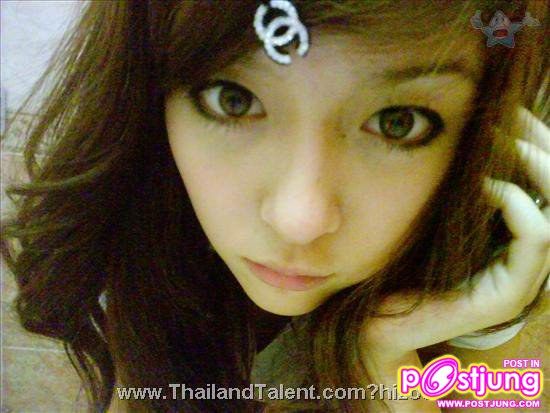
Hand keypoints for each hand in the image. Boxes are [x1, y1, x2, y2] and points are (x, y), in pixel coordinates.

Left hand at [360, 106, 549, 360]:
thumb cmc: (404, 265)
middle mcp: (527, 258)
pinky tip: (487, 183)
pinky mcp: (509, 294)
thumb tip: (463, 137)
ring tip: (504, 139)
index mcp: (513, 238)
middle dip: (542, 146)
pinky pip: (536, 237)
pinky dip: (516, 202)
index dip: (538, 142)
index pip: (545, 183)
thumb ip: (456, 188)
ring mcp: (523, 278)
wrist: (381, 319)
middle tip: (514, 114)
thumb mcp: (435, 216)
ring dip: (535, 168)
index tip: (511, 111)